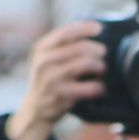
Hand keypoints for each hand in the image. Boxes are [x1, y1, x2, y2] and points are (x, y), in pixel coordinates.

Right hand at [7, 22, 106, 139]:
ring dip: (100, 66)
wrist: (34, 110)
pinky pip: (89, 87)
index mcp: (41, 49)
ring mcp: (51, 80)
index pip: (64, 33)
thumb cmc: (48, 79)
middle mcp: (43, 62)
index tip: (99, 28)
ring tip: (102, 70)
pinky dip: (99, 86)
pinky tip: (100, 87)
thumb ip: (62, 45)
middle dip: (97, 49)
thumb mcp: (46, 59)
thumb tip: (92, 29)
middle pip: (80, 47)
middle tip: (104, 54)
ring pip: (86, 64)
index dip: (84, 28)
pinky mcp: (61, 96)